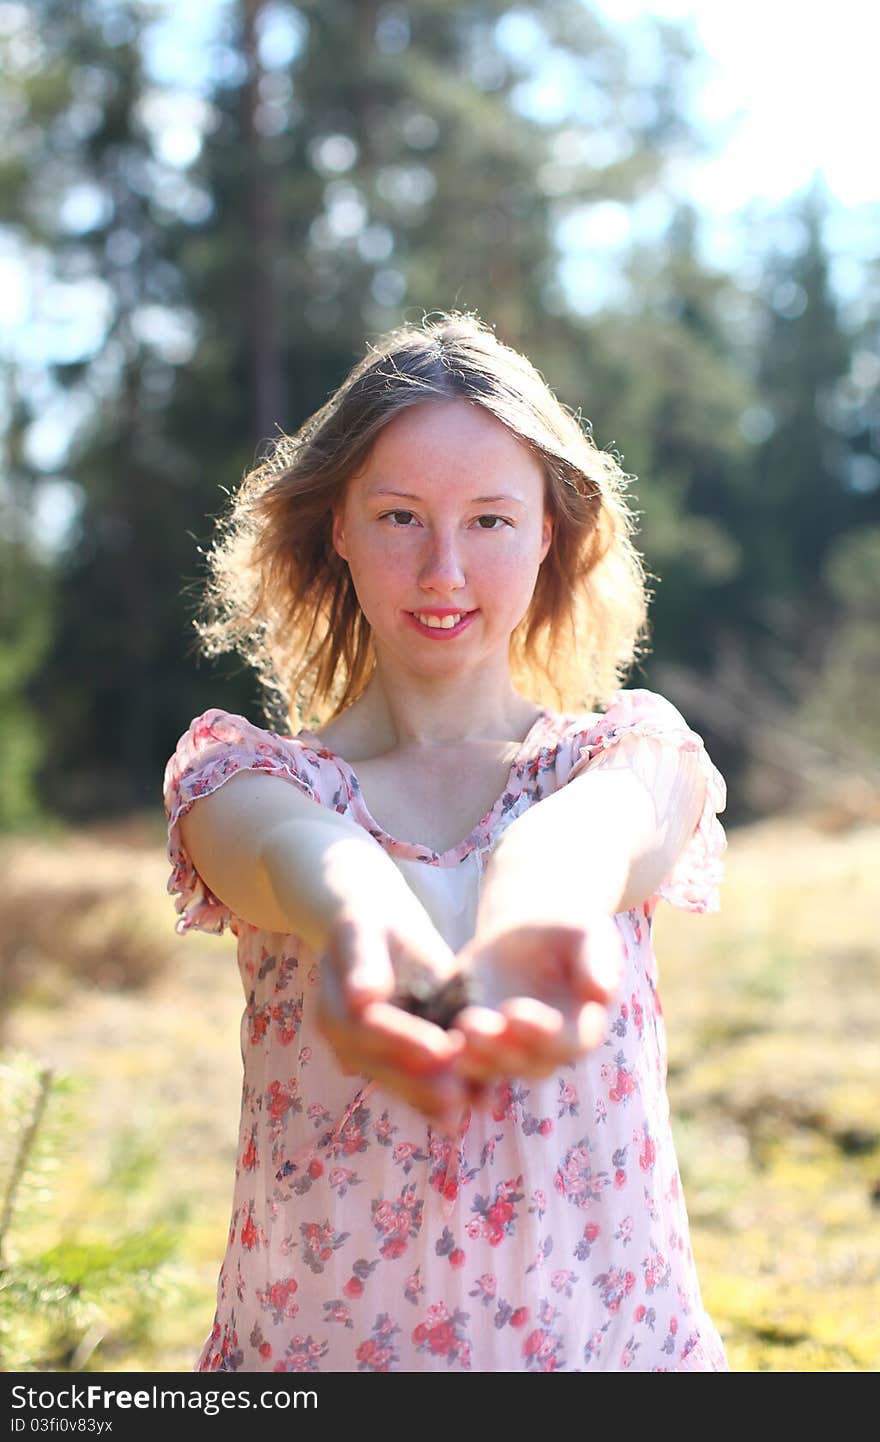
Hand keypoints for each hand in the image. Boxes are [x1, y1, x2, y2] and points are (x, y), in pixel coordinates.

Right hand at [317, 910, 469, 1126]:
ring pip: (405, 1084)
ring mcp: (375, 1059)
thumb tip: (363, 998)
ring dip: (440, 1098)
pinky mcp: (403, 1062)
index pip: (366, 1031)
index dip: (402, 1041)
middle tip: (461, 1096)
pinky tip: (485, 1100)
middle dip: (423, 1084)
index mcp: (334, 1012)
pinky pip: (423, 1082)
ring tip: (477, 1104)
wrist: (381, 935)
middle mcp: (350, 1046)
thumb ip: (363, 963)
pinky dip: (453, 1092)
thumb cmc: (371, 925)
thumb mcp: (363, 929)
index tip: (439, 1050)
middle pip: (385, 1069)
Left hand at [449, 914, 623, 1082]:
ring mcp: (505, 1051)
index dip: (540, 1033)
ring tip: (448, 1032)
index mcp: (580, 1031)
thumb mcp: (589, 935)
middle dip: (497, 1048)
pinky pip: (460, 1059)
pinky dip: (445, 1057)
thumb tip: (602, 993)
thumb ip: (599, 963)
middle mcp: (542, 1052)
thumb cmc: (566, 933)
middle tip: (472, 1027)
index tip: (515, 1014)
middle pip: (523, 1062)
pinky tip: (426, 1040)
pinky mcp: (472, 1043)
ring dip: (469, 1056)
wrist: (526, 934)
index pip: (565, 1043)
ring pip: (489, 1066)